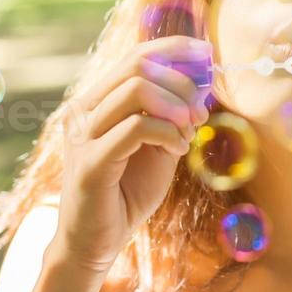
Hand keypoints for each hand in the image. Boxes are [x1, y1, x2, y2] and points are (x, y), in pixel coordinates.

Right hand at [50, 35, 211, 274]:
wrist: (96, 242)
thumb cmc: (127, 193)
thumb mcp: (157, 146)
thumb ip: (171, 116)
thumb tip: (200, 83)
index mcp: (96, 101)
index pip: (135, 55)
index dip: (174, 49)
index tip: (207, 54)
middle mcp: (83, 111)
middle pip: (137, 65)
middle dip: (181, 82)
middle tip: (201, 114)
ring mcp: (83, 134)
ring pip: (138, 90)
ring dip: (177, 108)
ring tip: (190, 134)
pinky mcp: (92, 162)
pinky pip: (138, 128)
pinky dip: (168, 134)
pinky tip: (178, 151)